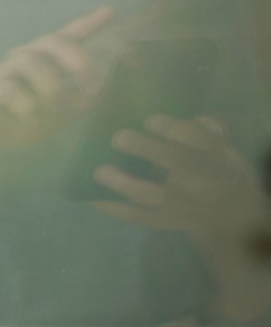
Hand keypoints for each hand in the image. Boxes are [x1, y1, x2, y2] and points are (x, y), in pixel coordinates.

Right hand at [0, 7, 113, 166]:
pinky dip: (27, 105)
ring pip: (30, 61)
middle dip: (77, 60)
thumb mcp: (62, 113)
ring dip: (51, 86)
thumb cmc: (24, 122)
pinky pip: (9, 89)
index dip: (88, 24)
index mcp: (42, 62)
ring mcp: (1, 74)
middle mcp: (21, 60)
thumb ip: (82, 100)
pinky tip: (28, 117)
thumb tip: (105, 89)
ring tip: (54, 106)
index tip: (111, 12)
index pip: (66, 36)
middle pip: (51, 40)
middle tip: (92, 86)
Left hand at [93, 115, 267, 243]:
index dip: (177, 130)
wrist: (232, 213)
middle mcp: (203, 181)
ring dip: (125, 184)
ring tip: (99, 172)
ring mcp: (186, 205)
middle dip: (148, 150)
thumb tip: (153, 105)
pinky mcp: (169, 222)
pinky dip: (116, 208)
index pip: (202, 140)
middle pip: (178, 164)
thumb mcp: (215, 145)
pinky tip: (95, 198)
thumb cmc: (212, 164)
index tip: (150, 120)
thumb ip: (195, 128)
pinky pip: (140, 217)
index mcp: (216, 155)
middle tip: (119, 138)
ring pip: (155, 195)